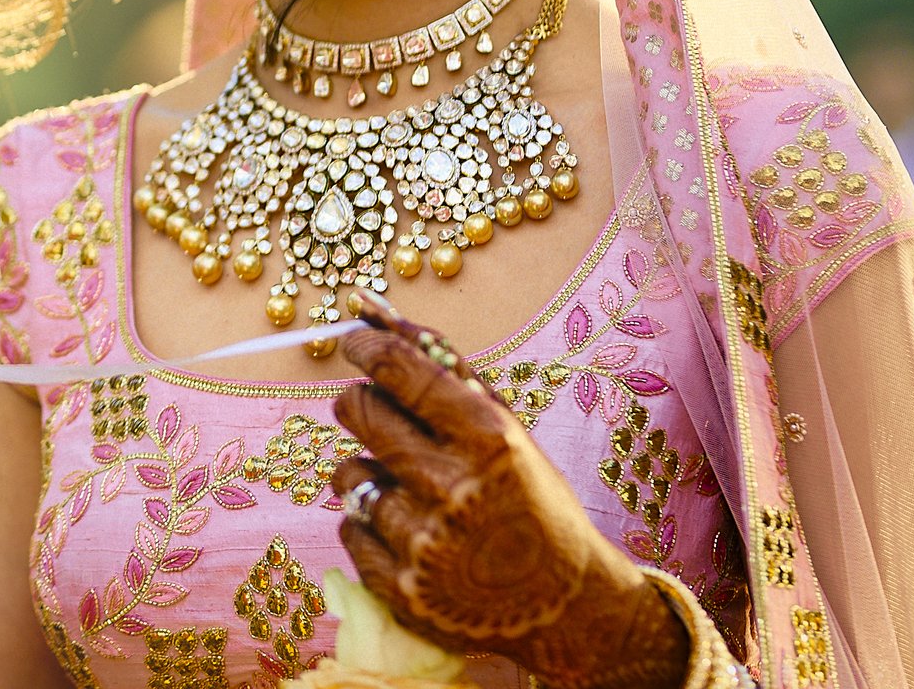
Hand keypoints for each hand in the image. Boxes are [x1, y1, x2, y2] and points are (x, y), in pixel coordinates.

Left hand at [328, 292, 692, 688]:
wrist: (566, 604)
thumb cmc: (531, 499)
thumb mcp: (505, 427)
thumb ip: (443, 365)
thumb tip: (369, 308)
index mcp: (487, 440)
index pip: (397, 369)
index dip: (366, 347)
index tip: (356, 343)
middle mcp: (454, 489)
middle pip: (357, 410)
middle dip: (362, 403)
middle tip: (383, 415)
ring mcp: (425, 544)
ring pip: (347, 472)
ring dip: (371, 473)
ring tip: (417, 493)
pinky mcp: (402, 589)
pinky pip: (349, 528)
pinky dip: (371, 526)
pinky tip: (415, 534)